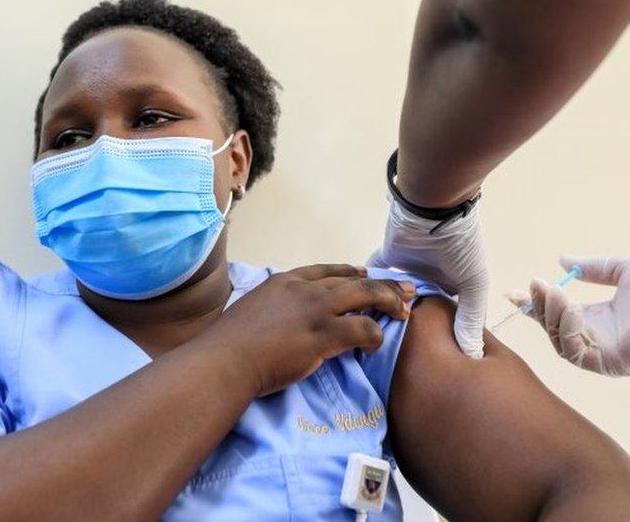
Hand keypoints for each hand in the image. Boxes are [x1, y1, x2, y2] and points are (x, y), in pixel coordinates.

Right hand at [213, 264, 415, 395]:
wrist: (226, 359)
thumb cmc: (230, 344)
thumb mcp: (252, 312)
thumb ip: (274, 310)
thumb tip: (282, 321)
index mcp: (285, 282)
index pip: (326, 270)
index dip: (349, 271)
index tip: (364, 274)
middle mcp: (304, 289)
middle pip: (354, 280)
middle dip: (382, 285)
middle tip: (403, 290)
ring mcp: (316, 309)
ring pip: (366, 296)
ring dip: (389, 302)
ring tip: (404, 312)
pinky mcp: (325, 334)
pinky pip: (363, 328)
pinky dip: (376, 335)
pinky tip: (376, 345)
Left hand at [369, 198, 487, 358]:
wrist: (433, 209)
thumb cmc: (459, 246)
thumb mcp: (473, 283)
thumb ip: (470, 318)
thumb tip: (472, 357)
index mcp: (455, 284)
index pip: (446, 315)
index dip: (440, 334)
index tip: (428, 359)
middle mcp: (432, 276)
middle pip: (417, 306)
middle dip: (408, 325)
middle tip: (392, 353)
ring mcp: (409, 266)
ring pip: (395, 293)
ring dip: (386, 308)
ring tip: (375, 334)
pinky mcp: (389, 256)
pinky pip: (375, 273)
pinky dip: (369, 284)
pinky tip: (359, 305)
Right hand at [507, 256, 629, 376]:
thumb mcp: (623, 271)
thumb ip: (593, 268)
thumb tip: (563, 260)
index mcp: (598, 319)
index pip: (557, 316)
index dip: (535, 305)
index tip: (514, 291)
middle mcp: (596, 338)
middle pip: (552, 330)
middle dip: (540, 307)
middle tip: (536, 285)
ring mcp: (601, 354)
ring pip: (559, 342)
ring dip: (552, 317)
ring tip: (554, 293)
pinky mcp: (608, 364)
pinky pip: (576, 353)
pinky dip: (567, 331)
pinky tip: (572, 309)